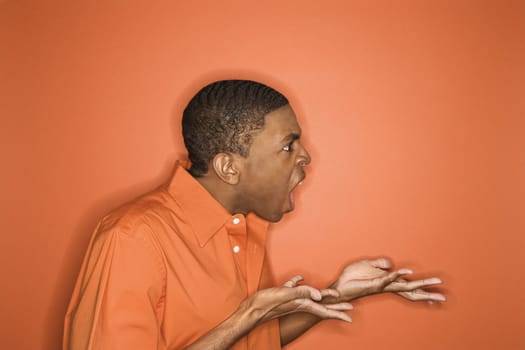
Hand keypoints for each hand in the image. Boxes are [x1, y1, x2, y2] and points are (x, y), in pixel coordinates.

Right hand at [243, 275, 352, 326]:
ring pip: (310, 297)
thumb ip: (301, 292)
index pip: (324, 310)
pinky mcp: (283, 295)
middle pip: (322, 306)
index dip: (338, 312)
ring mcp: (291, 300)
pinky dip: (299, 283)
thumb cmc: (266, 304)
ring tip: (330, 295)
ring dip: (322, 296)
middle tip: (349, 308)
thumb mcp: (285, 295)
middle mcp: (299, 303)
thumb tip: (318, 294)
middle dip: (336, 307)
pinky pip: (295, 288)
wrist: (251, 310)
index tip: (350, 314)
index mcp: (302, 304)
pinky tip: (299, 278)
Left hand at [331, 258, 445, 301]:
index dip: (422, 290)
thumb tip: (392, 264)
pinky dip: (396, 275)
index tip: (437, 294)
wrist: (339, 286)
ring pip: (404, 286)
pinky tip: (405, 272)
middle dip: (428, 292)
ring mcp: (382, 286)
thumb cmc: (353, 278)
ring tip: (434, 285)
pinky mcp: (374, 284)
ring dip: (419, 284)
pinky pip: (387, 280)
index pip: (409, 287)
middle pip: (412, 290)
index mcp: (389, 282)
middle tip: (444, 296)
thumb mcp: (368, 266)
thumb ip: (381, 264)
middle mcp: (388, 286)